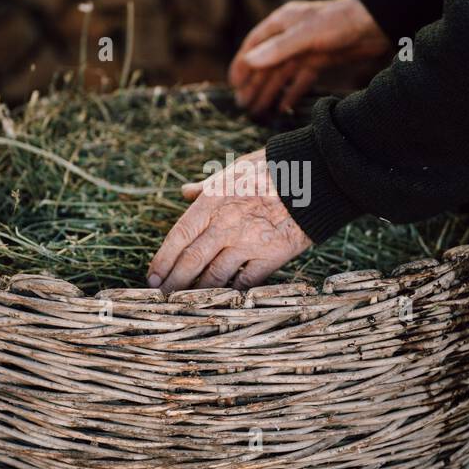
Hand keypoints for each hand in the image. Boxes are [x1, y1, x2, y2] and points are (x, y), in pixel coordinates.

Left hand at [147, 148, 312, 293]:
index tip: (152, 277)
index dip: (162, 260)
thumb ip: (207, 185)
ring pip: (215, 276)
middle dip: (174, 283)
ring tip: (189, 300)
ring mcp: (248, 243)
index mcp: (213, 202)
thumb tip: (185, 191)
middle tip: (163, 296)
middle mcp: (225, 225)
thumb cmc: (273, 168)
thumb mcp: (235, 169)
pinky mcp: (271, 256)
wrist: (316, 176)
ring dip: (199, 291)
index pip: (178, 236)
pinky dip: (232, 291)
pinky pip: (245, 281)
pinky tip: (224, 297)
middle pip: (191, 262)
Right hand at [229, 0, 389, 115]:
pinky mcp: (320, 59)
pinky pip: (300, 78)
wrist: (374, 23)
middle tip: (242, 106)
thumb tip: (250, 61)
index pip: (254, 45)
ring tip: (258, 111)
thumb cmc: (339, 22)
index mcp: (281, 23)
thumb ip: (278, 49)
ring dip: (270, 91)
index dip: (242, 64)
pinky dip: (292, 92)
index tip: (234, 85)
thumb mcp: (306, 35)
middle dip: (254, 84)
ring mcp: (305, 48)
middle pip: (266, 63)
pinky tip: (284, 107)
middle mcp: (290, 35)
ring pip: (282, 73)